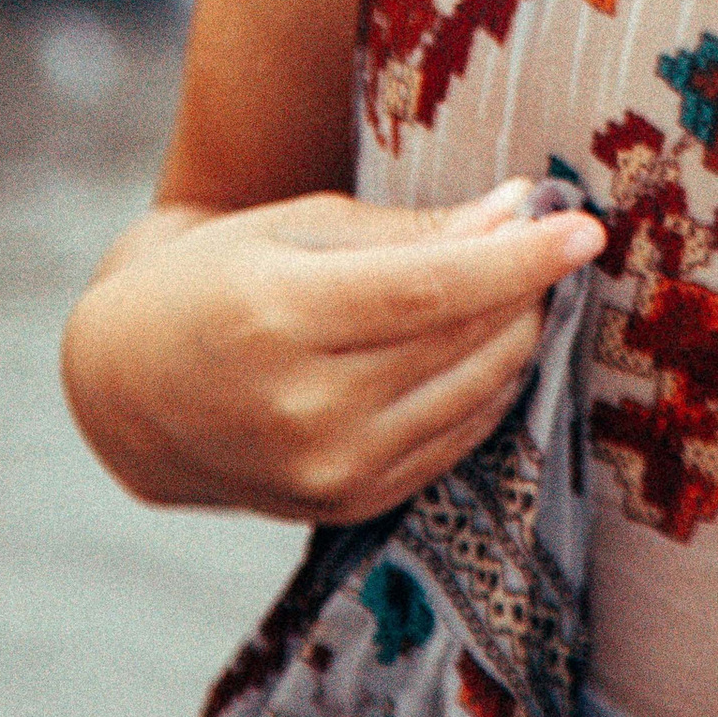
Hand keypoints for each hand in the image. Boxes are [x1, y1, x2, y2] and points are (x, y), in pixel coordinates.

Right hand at [62, 180, 606, 525]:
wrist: (130, 388)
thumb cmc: (218, 278)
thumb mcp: (298, 229)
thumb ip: (411, 231)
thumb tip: (519, 211)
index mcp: (279, 318)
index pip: (433, 290)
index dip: (520, 259)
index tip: (586, 228)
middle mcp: (304, 409)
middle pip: (464, 341)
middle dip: (526, 287)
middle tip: (546, 236)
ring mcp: (327, 471)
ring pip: (475, 392)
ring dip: (516, 334)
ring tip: (515, 286)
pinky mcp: (349, 505)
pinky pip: (457, 439)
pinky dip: (487, 386)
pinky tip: (483, 343)